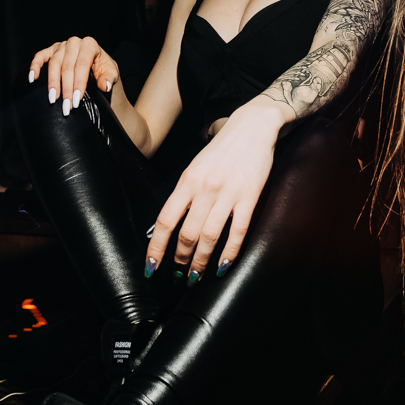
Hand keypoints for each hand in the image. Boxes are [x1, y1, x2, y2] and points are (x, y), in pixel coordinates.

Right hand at [28, 36, 120, 114]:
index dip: (79, 83)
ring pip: (54, 64)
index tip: (76, 100)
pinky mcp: (52, 50)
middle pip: (67, 66)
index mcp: (90, 45)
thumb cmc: (104, 71)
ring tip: (53, 99)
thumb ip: (109, 78)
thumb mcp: (112, 74)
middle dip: (66, 88)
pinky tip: (33, 78)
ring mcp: (61, 46)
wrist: (97, 68)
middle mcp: (74, 42)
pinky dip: (35, 66)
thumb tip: (104, 85)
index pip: (81, 65)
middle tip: (66, 106)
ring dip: (52, 83)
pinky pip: (41, 56)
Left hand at [145, 103, 284, 282]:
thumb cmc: (221, 149)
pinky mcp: (250, 197)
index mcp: (187, 181)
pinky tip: (222, 267)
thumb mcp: (195, 167)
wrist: (253, 127)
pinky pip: (238, 231)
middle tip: (177, 276)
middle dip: (180, 260)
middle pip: (187, 234)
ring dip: (200, 262)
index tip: (152, 268)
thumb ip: (184, 194)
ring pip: (210, 237)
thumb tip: (168, 224)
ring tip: (195, 277)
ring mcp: (228, 194)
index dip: (157, 248)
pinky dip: (230, 253)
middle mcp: (205, 189)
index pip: (165, 220)